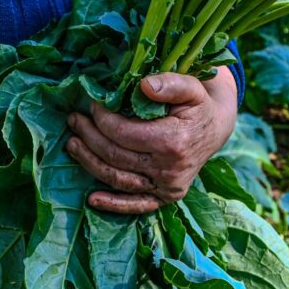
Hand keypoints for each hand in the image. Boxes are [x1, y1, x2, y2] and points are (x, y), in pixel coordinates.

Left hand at [66, 67, 238, 214]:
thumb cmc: (199, 105)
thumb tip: (144, 85)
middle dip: (89, 137)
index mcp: (174, 142)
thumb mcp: (191, 88)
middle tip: (74, 120)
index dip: (102, 119)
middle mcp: (170, 169)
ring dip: (90, 162)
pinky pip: (136, 204)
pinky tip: (92, 199)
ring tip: (72, 144)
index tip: (91, 105)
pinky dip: (113, 204)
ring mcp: (167, 187)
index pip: (123, 133)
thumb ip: (170, 84)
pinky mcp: (166, 197)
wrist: (215, 130)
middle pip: (115, 155)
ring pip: (118, 178)